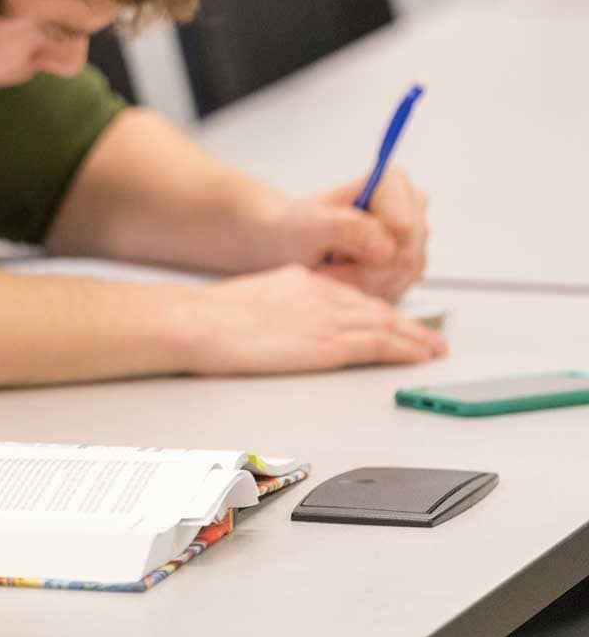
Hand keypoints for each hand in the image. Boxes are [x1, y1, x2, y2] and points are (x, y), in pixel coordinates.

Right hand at [183, 264, 446, 375]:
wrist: (200, 322)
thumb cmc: (210, 316)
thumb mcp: (251, 298)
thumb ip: (277, 306)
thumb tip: (282, 322)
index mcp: (302, 281)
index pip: (351, 296)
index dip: (378, 310)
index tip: (392, 319)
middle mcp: (322, 295)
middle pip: (375, 309)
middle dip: (407, 323)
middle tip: (430, 335)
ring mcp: (327, 318)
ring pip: (386, 325)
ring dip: (416, 337)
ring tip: (435, 348)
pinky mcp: (328, 344)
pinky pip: (380, 345)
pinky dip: (406, 349)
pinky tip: (420, 355)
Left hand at [275, 167, 428, 300]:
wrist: (289, 245)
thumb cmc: (297, 228)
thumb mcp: (309, 225)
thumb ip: (345, 228)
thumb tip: (386, 249)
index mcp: (393, 183)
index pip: (403, 228)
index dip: (369, 246)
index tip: (334, 248)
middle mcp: (411, 209)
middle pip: (405, 256)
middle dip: (362, 271)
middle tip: (326, 267)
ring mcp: (415, 240)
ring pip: (401, 277)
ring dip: (360, 283)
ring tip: (330, 271)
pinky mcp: (409, 267)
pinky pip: (396, 290)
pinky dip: (363, 292)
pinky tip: (342, 280)